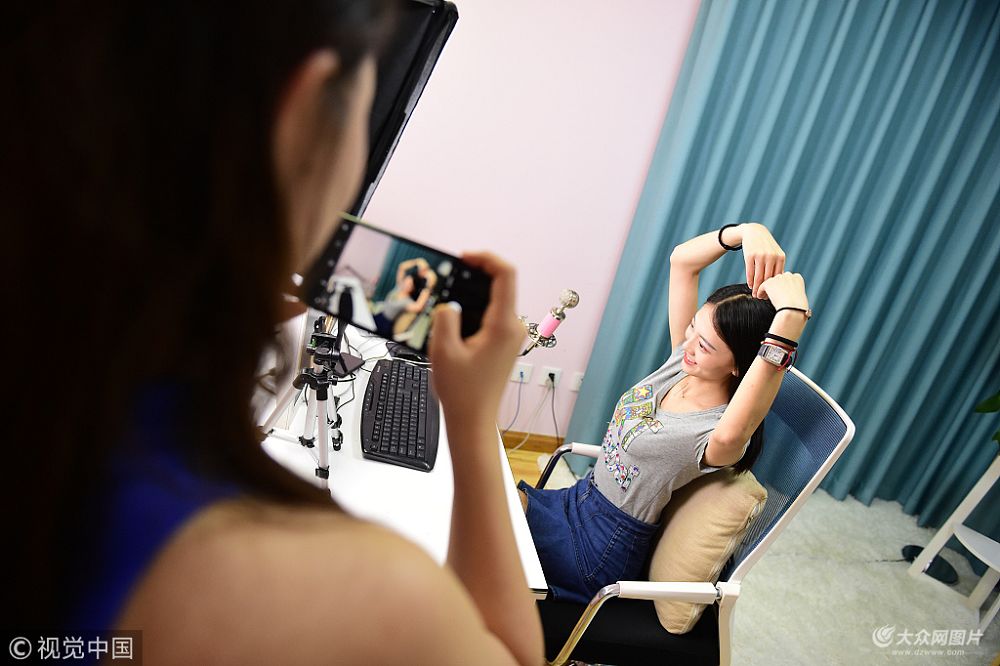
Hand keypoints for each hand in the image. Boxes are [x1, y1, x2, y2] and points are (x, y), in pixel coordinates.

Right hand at [428, 252, 524, 425]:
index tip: (464, 257)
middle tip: (448, 277)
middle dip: (474, 275)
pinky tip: (454, 318)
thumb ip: (445, 318)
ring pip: (494, 300)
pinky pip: (492, 315)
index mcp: (503, 326)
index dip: (486, 258)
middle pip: (500, 285)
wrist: (474, 420)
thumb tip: (448, 303)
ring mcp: (511, 335)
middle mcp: (513, 328)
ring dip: (472, 293)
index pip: (505, 275)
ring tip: (446, 297)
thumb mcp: (443, 351)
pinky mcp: (504, 343)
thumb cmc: (463, 393)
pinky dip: (474, 309)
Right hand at [740, 223, 784, 297]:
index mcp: (781, 257)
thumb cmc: (766, 246)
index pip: (777, 277)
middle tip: (762, 298)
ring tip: (755, 294)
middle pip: (768, 278)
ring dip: (756, 287)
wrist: (754, 232)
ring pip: (758, 277)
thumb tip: (778, 285)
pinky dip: (750, 281)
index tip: (770, 295)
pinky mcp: (750, 256)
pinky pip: (750, 272)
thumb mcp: (775, 253)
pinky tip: (750, 285)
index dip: (774, 288)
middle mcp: (771, 257)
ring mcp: (760, 256)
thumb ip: (777, 266)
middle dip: (764, 290)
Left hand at [757, 272, 808, 311]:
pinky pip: (762, 286)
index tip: (781, 293)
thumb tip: (787, 295)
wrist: (792, 309)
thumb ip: (793, 292)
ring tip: (765, 297)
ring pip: (770, 282)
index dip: (783, 287)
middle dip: (775, 287)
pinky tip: (760, 297)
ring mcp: (778, 278)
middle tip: (773, 295)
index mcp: (797, 277)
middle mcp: (788, 275)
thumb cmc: (798, 307)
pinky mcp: (769, 283)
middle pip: (778, 279)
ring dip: (767, 290)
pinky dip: (760, 292)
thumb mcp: (799, 296)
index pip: (788, 279)